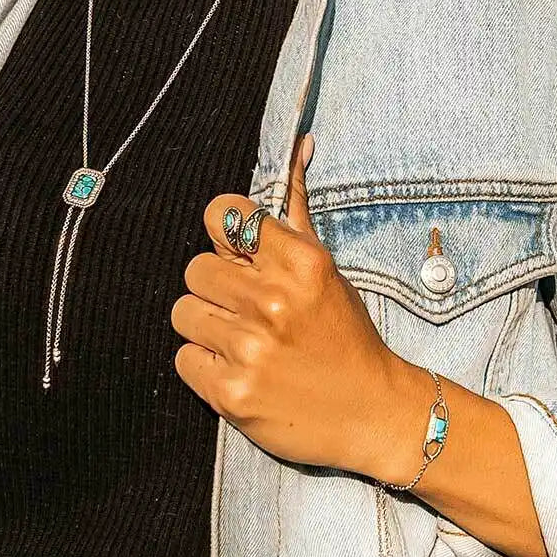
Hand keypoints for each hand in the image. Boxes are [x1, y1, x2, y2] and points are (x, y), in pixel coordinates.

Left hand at [171, 132, 404, 475]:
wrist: (373, 413)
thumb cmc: (345, 334)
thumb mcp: (326, 266)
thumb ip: (295, 210)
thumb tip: (299, 143)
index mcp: (298, 263)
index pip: (223, 214)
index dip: (224, 234)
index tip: (236, 252)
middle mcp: (272, 302)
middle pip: (195, 268)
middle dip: (216, 287)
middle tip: (244, 307)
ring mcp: (250, 349)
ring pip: (183, 311)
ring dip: (206, 326)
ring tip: (241, 339)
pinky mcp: (231, 392)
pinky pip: (183, 358)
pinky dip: (204, 364)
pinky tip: (237, 368)